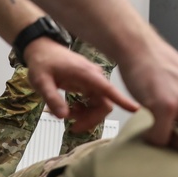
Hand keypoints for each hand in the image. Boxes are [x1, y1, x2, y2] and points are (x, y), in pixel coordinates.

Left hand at [22, 38, 137, 131]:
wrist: (41, 49)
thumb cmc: (42, 62)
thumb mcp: (41, 81)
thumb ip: (52, 97)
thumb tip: (63, 116)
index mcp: (86, 74)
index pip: (108, 90)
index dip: (122, 100)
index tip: (136, 109)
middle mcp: (94, 77)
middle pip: (105, 104)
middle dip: (91, 119)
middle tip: (73, 127)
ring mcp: (92, 81)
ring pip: (100, 105)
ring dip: (87, 116)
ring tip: (67, 115)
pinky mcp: (89, 84)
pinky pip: (94, 102)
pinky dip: (84, 110)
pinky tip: (71, 109)